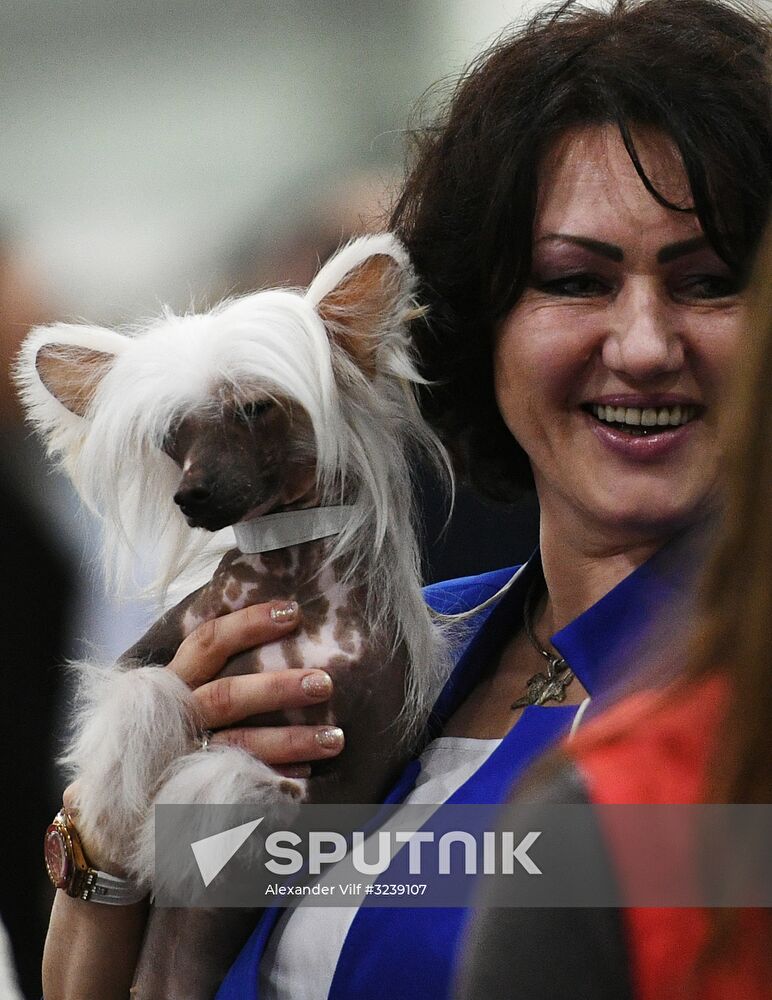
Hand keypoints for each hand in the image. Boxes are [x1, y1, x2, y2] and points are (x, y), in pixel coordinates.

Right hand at [165, 600, 344, 777]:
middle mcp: (177, 716)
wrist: (117, 799)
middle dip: (278, 688)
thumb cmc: (164, 725)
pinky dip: (273, 778)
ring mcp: (183, 755)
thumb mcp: (172, 688)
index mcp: (171, 682)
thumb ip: (210, 662)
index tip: (293, 612)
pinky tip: (306, 775)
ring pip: (241, 745)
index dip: (249, 624)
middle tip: (325, 683)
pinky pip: (239, 783)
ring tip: (335, 739)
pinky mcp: (192, 791)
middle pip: (228, 696)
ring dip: (291, 741)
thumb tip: (275, 620)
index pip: (208, 642)